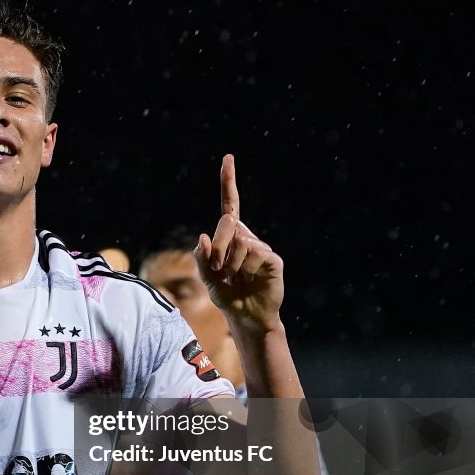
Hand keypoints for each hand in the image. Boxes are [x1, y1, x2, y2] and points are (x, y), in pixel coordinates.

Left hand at [195, 154, 283, 332]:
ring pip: (239, 242)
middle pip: (227, 224)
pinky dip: (245, 268)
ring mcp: (260, 247)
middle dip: (217, 249)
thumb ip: (202, 258)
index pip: (230, 205)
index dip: (228, 182)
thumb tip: (203, 236)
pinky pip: (254, 253)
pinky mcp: (272, 258)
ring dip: (230, 265)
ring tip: (235, 279)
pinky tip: (250, 279)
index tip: (228, 159)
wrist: (247, 315)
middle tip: (219, 271)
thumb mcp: (207, 278)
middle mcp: (246, 237)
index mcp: (229, 237)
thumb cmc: (226, 295)